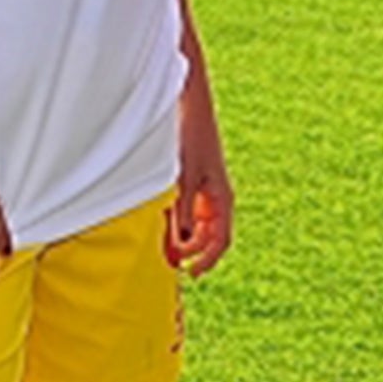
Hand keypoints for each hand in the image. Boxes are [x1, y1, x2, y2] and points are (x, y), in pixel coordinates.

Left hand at [168, 89, 232, 278]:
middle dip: (189, 250)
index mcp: (222, 199)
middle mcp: (216, 199)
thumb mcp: (184, 179)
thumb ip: (183, 212)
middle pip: (207, 238)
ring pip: (195, 227)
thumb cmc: (192, 139)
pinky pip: (186, 213)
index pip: (221, 241)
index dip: (206, 260)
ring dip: (180, 236)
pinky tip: (160, 220)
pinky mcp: (192, 184)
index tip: (190, 273)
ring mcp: (204, 192)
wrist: (190, 108)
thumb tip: (181, 243)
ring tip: (160, 239)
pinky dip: (175, 221)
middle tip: (167, 258)